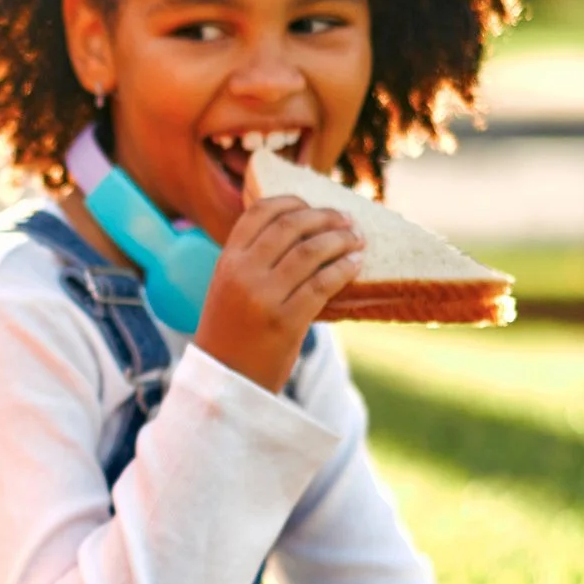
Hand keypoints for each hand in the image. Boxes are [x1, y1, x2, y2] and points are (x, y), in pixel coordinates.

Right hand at [194, 188, 363, 391]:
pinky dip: (343, 268)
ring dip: (340, 240)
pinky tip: (356, 264)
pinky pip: (322, 284)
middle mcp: (242, 273)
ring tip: (357, 239)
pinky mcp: (285, 322)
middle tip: (347, 219)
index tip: (313, 204)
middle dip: (325, 217)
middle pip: (290, 226)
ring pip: (310, 252)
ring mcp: (263, 297)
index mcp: (227, 261)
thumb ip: (253, 260)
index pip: (259, 212)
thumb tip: (303, 231)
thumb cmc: (233, 334)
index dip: (291, 201)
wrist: (226, 382)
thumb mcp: (229, 288)